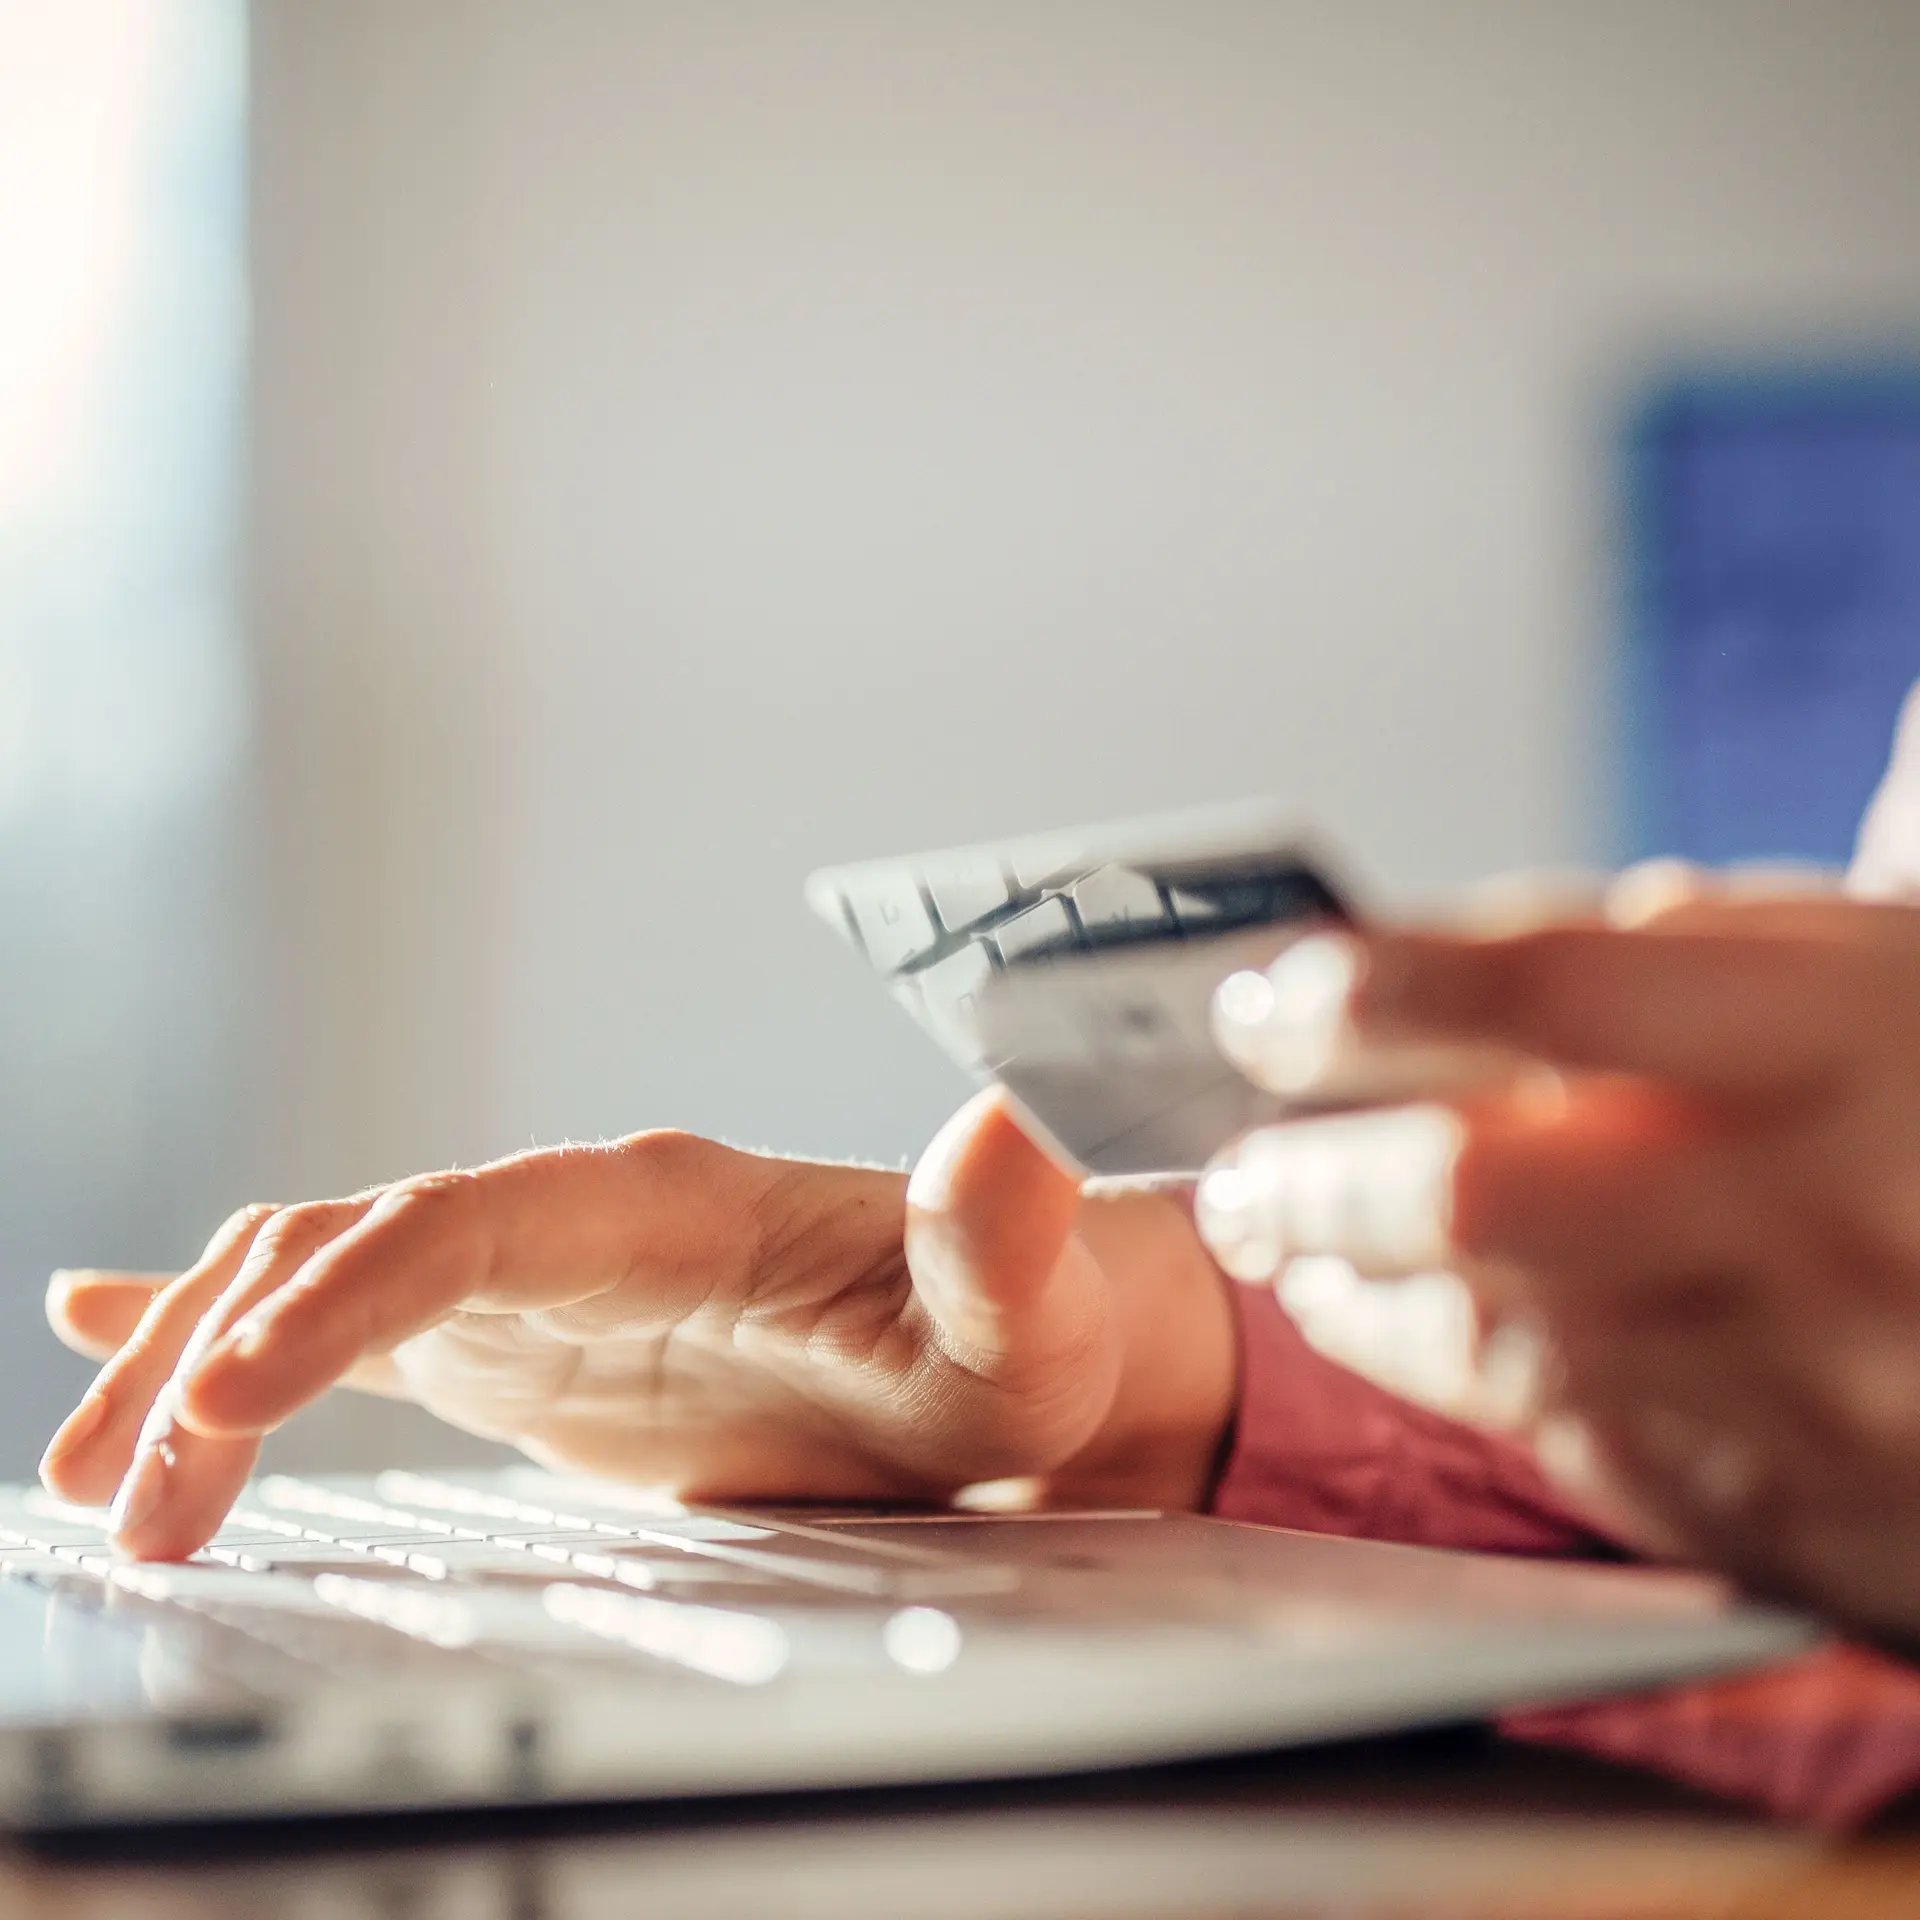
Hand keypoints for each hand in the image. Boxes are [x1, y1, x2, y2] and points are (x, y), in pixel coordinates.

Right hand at [42, 1091, 1236, 1560]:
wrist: (992, 1345)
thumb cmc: (1009, 1335)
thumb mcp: (1025, 1314)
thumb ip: (1002, 1235)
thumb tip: (1001, 1127)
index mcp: (671, 1202)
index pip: (468, 1219)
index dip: (343, 1292)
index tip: (228, 1397)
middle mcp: (579, 1216)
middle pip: (356, 1242)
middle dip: (222, 1353)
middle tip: (126, 1497)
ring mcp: (541, 1273)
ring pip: (323, 1276)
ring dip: (201, 1363)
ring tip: (100, 1483)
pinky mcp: (527, 1332)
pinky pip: (351, 1310)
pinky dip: (234, 1328)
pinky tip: (116, 1335)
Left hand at [1194, 888, 1919, 1645]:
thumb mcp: (1884, 976)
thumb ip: (1698, 948)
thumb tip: (1466, 944)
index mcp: (1850, 1033)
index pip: (1554, 992)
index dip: (1378, 993)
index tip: (1272, 999)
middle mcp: (1819, 1209)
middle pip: (1479, 1191)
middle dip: (1311, 1176)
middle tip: (1235, 1158)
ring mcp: (1807, 1374)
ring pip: (1497, 1337)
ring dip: (1349, 1287)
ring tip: (1283, 1236)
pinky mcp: (1792, 1499)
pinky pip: (1570, 1441)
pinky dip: (1452, 1373)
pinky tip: (1390, 1322)